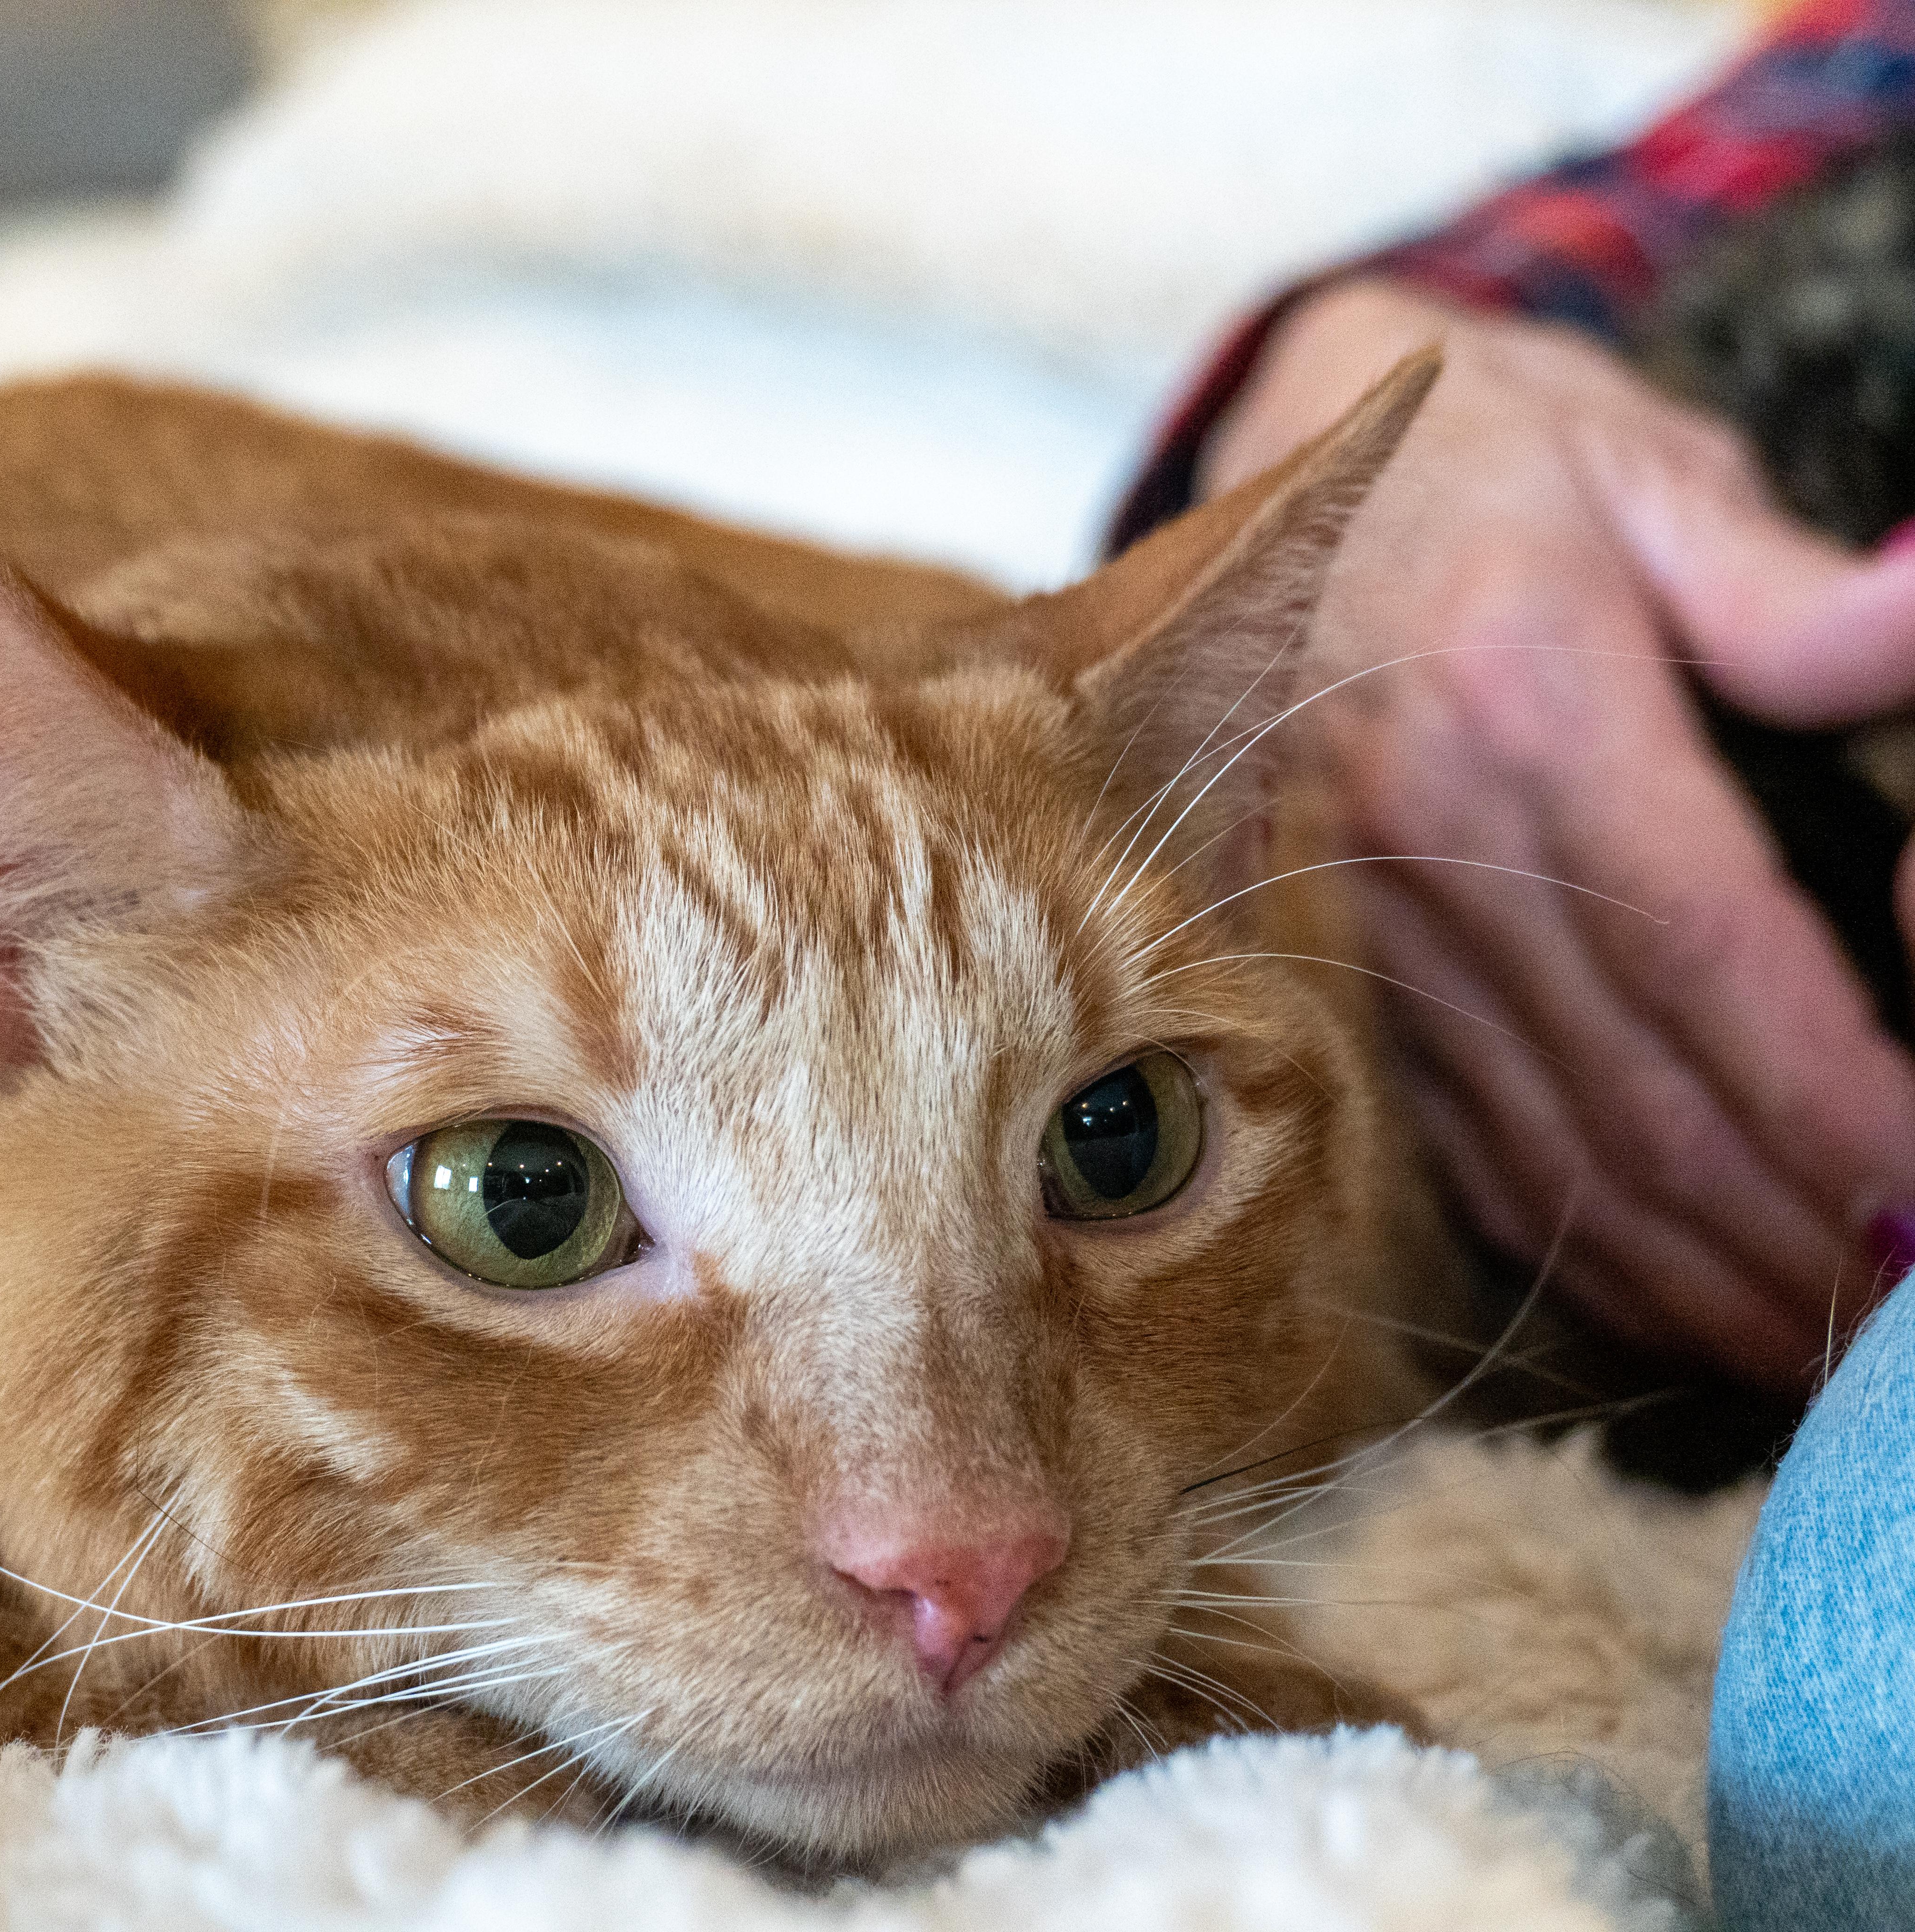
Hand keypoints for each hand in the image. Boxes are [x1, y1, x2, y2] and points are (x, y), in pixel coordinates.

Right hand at [1203, 278, 1914, 1389]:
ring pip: (1552, 1146)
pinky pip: (1467, 1139)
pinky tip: (1672, 1295)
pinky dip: (1578, 1241)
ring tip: (1814, 1340)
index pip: (1712, 954)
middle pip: (1638, 1091)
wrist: (1271, 466)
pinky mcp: (1340, 970)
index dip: (1839, 1101)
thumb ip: (1797, 593)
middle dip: (1788, 1228)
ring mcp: (1370, 921)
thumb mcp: (1652, 471)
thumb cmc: (1491, 460)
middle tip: (1899, 1316)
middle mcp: (1430, 837)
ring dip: (1693, 1268)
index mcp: (1521, 702)